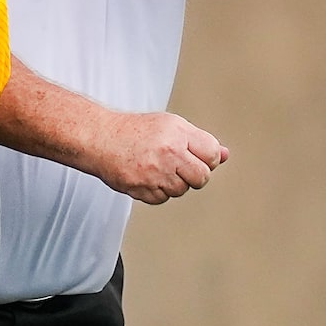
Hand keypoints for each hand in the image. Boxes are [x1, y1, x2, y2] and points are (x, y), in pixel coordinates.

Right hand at [91, 110, 227, 203]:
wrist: (100, 138)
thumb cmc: (135, 131)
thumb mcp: (171, 126)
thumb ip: (199, 141)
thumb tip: (225, 154)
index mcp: (178, 132)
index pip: (213, 154)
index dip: (208, 159)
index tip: (199, 157)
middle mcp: (169, 152)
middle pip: (202, 177)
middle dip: (195, 175)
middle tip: (179, 166)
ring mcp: (156, 172)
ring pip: (182, 190)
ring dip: (174, 183)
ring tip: (158, 168)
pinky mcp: (143, 188)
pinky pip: (163, 198)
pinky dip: (158, 191)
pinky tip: (147, 176)